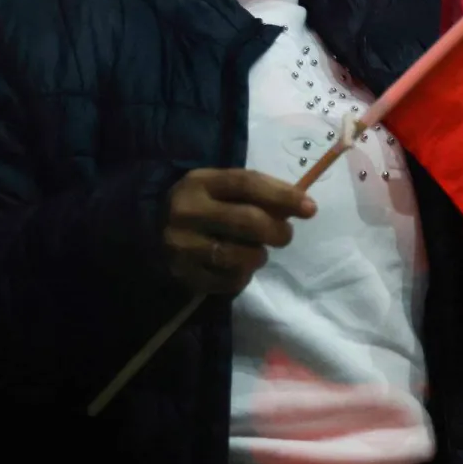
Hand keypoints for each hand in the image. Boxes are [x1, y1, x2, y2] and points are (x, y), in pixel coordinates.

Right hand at [163, 168, 316, 294]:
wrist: (152, 231)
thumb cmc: (204, 206)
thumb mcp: (224, 190)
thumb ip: (260, 193)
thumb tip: (303, 205)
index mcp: (200, 182)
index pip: (247, 184)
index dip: (283, 195)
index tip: (310, 208)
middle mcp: (186, 211)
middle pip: (248, 221)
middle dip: (277, 231)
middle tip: (285, 235)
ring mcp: (181, 245)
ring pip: (240, 256)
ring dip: (260, 257)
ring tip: (257, 252)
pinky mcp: (182, 274)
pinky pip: (228, 281)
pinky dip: (242, 276)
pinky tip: (237, 267)